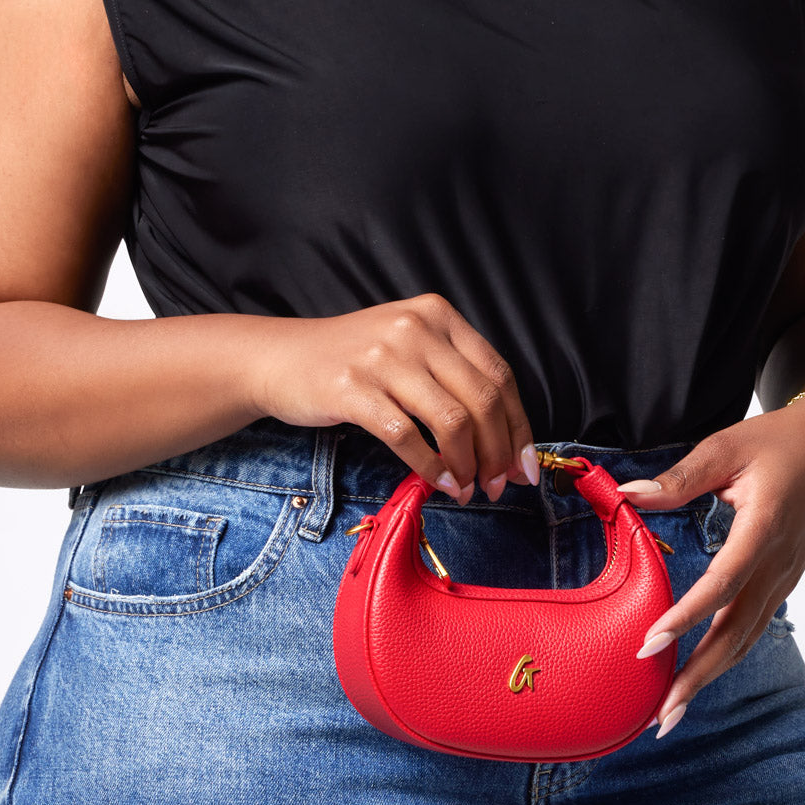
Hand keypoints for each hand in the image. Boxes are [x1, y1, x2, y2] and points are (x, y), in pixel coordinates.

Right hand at [248, 293, 542, 502]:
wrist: (280, 358)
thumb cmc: (351, 360)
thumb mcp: (408, 346)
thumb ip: (453, 375)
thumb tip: (504, 438)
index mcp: (438, 315)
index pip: (499, 375)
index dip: (518, 427)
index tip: (525, 465)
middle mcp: (415, 329)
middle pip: (482, 400)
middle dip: (498, 452)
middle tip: (497, 484)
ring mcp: (382, 356)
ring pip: (451, 421)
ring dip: (466, 466)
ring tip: (466, 489)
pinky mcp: (352, 388)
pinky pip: (407, 437)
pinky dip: (430, 468)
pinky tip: (438, 483)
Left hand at [622, 397, 804, 737]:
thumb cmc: (778, 442)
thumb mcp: (726, 448)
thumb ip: (678, 478)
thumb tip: (628, 494)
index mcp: (764, 528)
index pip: (722, 584)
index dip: (686, 617)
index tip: (649, 645)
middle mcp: (778, 564)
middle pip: (737, 633)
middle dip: (698, 676)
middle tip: (660, 716)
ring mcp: (784, 578)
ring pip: (746, 639)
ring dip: (709, 678)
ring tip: (670, 713)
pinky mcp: (782, 583)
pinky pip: (751, 628)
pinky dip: (724, 658)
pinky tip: (697, 677)